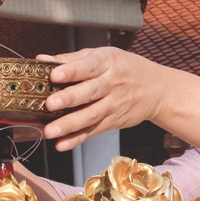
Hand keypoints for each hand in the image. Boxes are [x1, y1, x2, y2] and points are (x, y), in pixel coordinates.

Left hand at [38, 47, 166, 149]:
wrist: (157, 89)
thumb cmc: (126, 68)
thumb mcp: (103, 56)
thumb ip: (72, 59)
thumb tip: (42, 60)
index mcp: (107, 62)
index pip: (88, 66)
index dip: (71, 71)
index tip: (54, 74)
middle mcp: (111, 84)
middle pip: (89, 92)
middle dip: (69, 98)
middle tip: (49, 104)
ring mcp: (113, 105)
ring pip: (91, 115)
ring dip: (69, 124)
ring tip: (50, 130)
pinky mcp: (113, 121)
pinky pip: (93, 131)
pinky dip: (77, 139)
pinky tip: (62, 144)